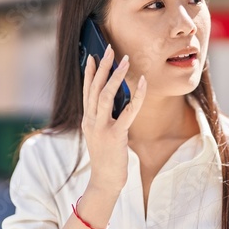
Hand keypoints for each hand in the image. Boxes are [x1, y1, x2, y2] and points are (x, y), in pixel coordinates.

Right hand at [82, 44, 146, 192]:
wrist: (105, 180)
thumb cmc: (107, 155)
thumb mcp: (101, 132)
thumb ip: (105, 114)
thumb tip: (119, 94)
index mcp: (87, 119)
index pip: (86, 90)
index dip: (89, 72)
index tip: (92, 56)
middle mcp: (90, 120)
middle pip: (94, 87)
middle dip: (102, 66)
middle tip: (109, 48)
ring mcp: (101, 128)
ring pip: (106, 95)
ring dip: (115, 75)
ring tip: (124, 60)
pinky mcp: (115, 135)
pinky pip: (128, 111)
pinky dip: (136, 95)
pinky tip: (143, 82)